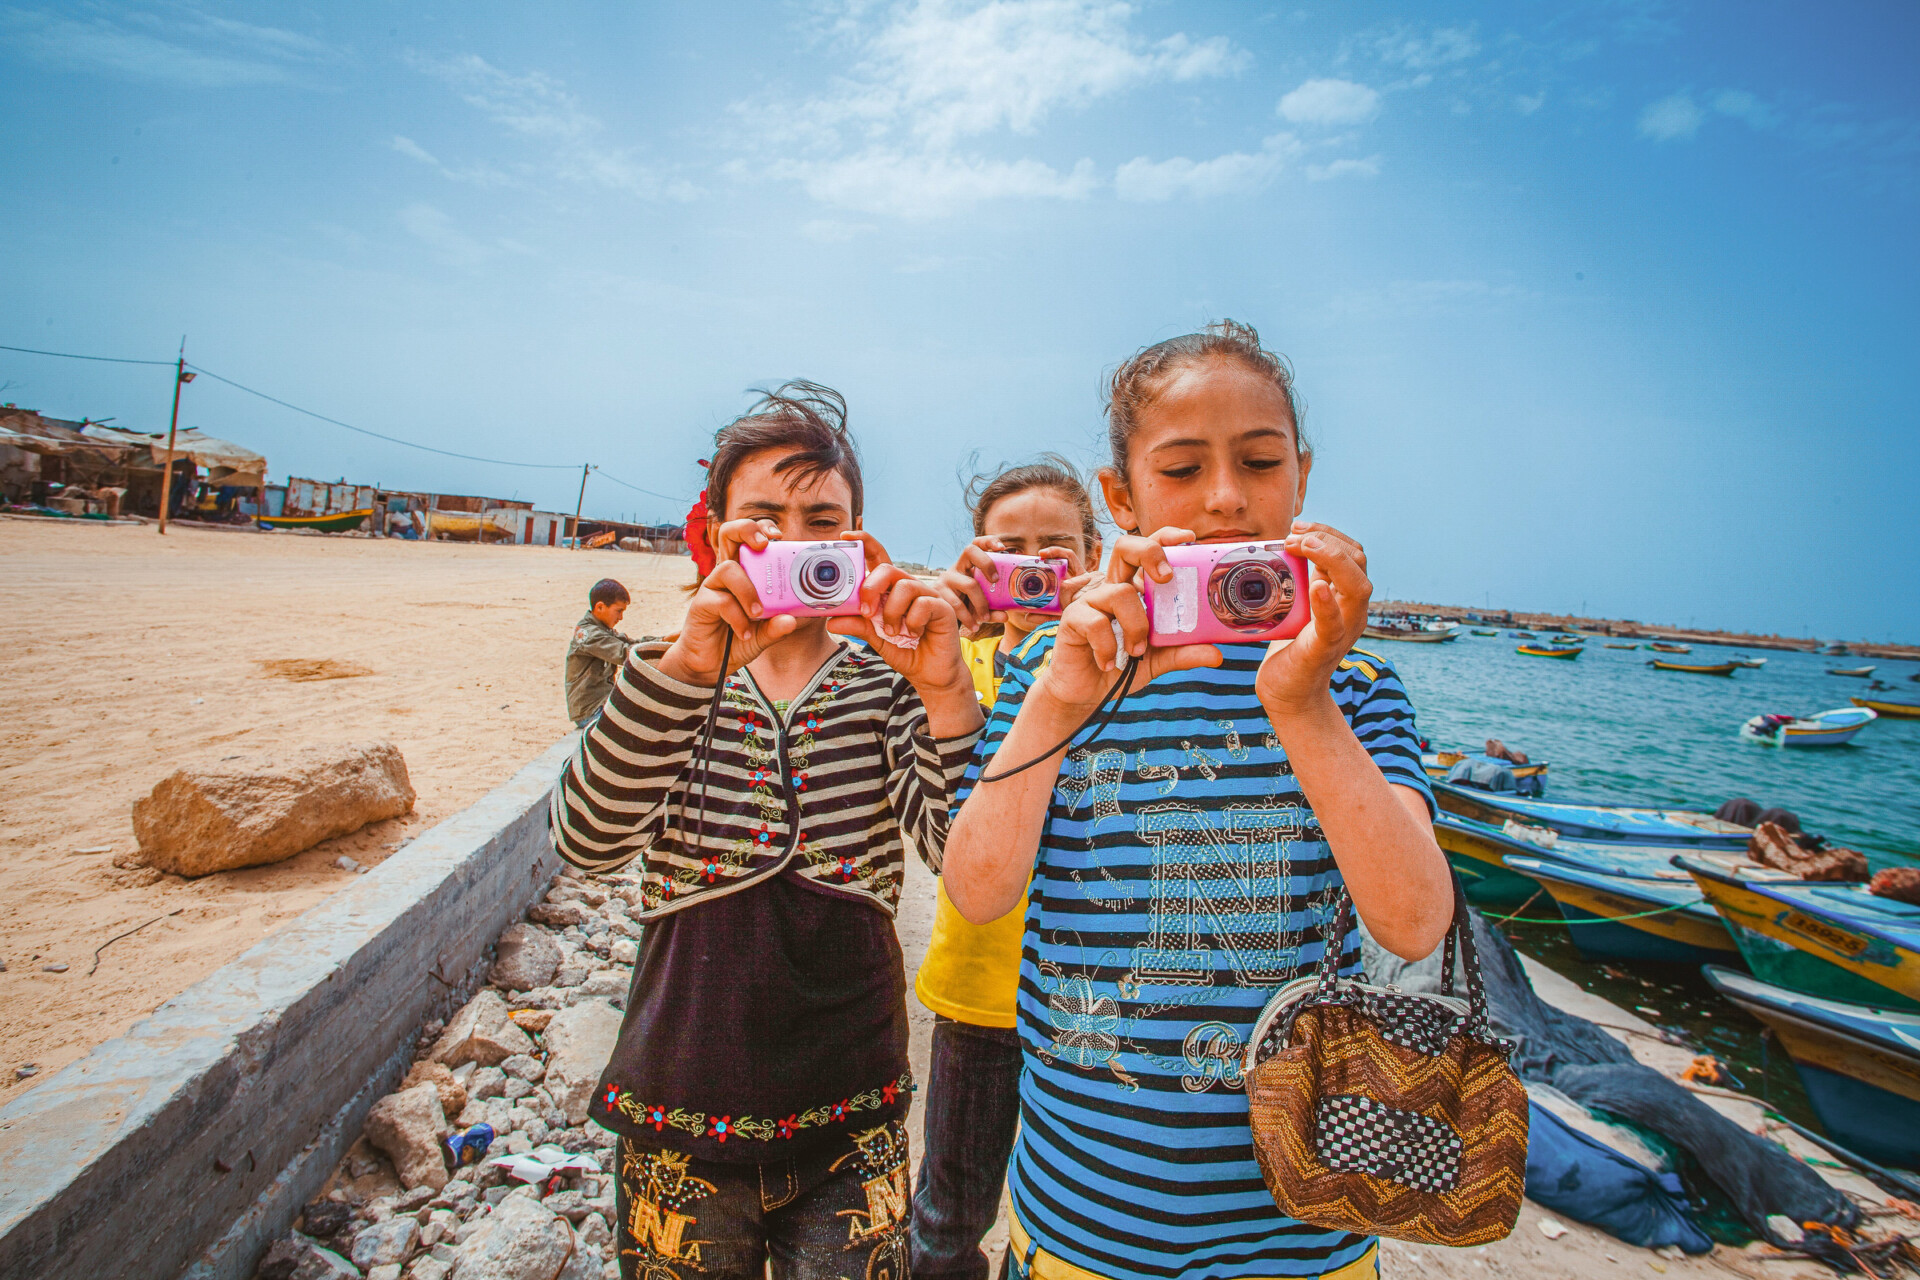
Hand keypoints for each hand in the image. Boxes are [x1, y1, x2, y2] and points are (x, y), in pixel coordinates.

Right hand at [656, 518, 797, 685]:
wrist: (710, 665)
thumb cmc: (738, 641)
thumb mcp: (764, 635)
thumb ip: (776, 628)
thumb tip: (791, 620)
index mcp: (746, 573)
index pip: (750, 539)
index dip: (761, 528)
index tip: (779, 537)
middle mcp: (728, 574)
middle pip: (729, 533)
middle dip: (747, 530)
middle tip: (764, 546)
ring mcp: (713, 586)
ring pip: (728, 568)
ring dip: (747, 590)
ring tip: (758, 614)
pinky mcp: (701, 603)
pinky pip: (721, 601)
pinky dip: (738, 618)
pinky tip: (746, 632)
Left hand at [828, 531, 975, 705]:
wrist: (930, 674)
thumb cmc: (905, 652)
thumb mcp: (875, 638)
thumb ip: (857, 626)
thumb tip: (830, 620)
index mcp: (890, 591)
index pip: (878, 559)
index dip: (863, 543)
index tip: (844, 537)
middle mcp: (908, 588)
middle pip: (888, 569)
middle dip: (871, 587)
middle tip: (866, 611)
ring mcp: (926, 596)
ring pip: (904, 586)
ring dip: (893, 612)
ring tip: (894, 632)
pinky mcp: (942, 607)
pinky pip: (922, 604)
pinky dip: (913, 622)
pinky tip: (915, 634)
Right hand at [935, 536, 1007, 635]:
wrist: (940, 614)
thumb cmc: (966, 604)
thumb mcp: (982, 604)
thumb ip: (994, 608)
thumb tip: (1005, 616)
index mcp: (970, 564)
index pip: (977, 544)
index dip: (989, 541)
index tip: (1002, 547)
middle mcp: (957, 566)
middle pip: (970, 551)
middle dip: (986, 563)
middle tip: (996, 580)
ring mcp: (946, 578)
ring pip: (969, 584)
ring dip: (981, 603)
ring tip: (986, 618)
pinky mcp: (938, 592)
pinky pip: (957, 604)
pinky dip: (968, 617)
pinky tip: (974, 626)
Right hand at [1039, 529, 1221, 713]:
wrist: (1086, 694)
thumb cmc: (1120, 667)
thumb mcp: (1157, 660)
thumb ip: (1182, 653)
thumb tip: (1216, 654)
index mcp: (1133, 591)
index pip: (1146, 552)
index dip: (1165, 538)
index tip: (1189, 538)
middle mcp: (1112, 588)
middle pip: (1125, 547)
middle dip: (1149, 552)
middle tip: (1167, 578)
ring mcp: (1091, 601)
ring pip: (1119, 592)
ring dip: (1135, 625)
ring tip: (1135, 651)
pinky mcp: (1073, 619)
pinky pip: (1096, 623)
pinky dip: (1108, 647)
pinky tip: (1109, 663)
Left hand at [1256, 521, 1370, 715]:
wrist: (1288, 692)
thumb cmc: (1289, 647)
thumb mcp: (1296, 604)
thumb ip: (1298, 578)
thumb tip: (1279, 544)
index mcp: (1343, 595)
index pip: (1350, 551)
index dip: (1327, 531)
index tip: (1297, 526)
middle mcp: (1351, 609)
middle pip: (1358, 561)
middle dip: (1327, 539)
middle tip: (1293, 537)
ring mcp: (1343, 629)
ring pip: (1358, 587)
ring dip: (1331, 558)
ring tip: (1303, 547)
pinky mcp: (1324, 649)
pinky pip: (1334, 624)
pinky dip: (1327, 604)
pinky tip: (1316, 586)